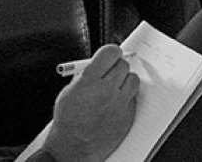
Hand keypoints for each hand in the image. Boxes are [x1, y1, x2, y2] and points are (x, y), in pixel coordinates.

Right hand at [45, 45, 138, 161]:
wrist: (72, 148)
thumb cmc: (68, 121)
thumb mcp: (69, 91)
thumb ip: (86, 74)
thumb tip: (100, 63)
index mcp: (90, 80)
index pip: (111, 52)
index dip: (111, 53)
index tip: (111, 56)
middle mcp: (106, 89)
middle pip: (123, 65)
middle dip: (117, 67)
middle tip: (111, 73)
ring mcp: (119, 103)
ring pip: (133, 79)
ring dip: (125, 81)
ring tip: (115, 89)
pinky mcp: (128, 115)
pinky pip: (134, 97)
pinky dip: (127, 98)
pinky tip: (115, 104)